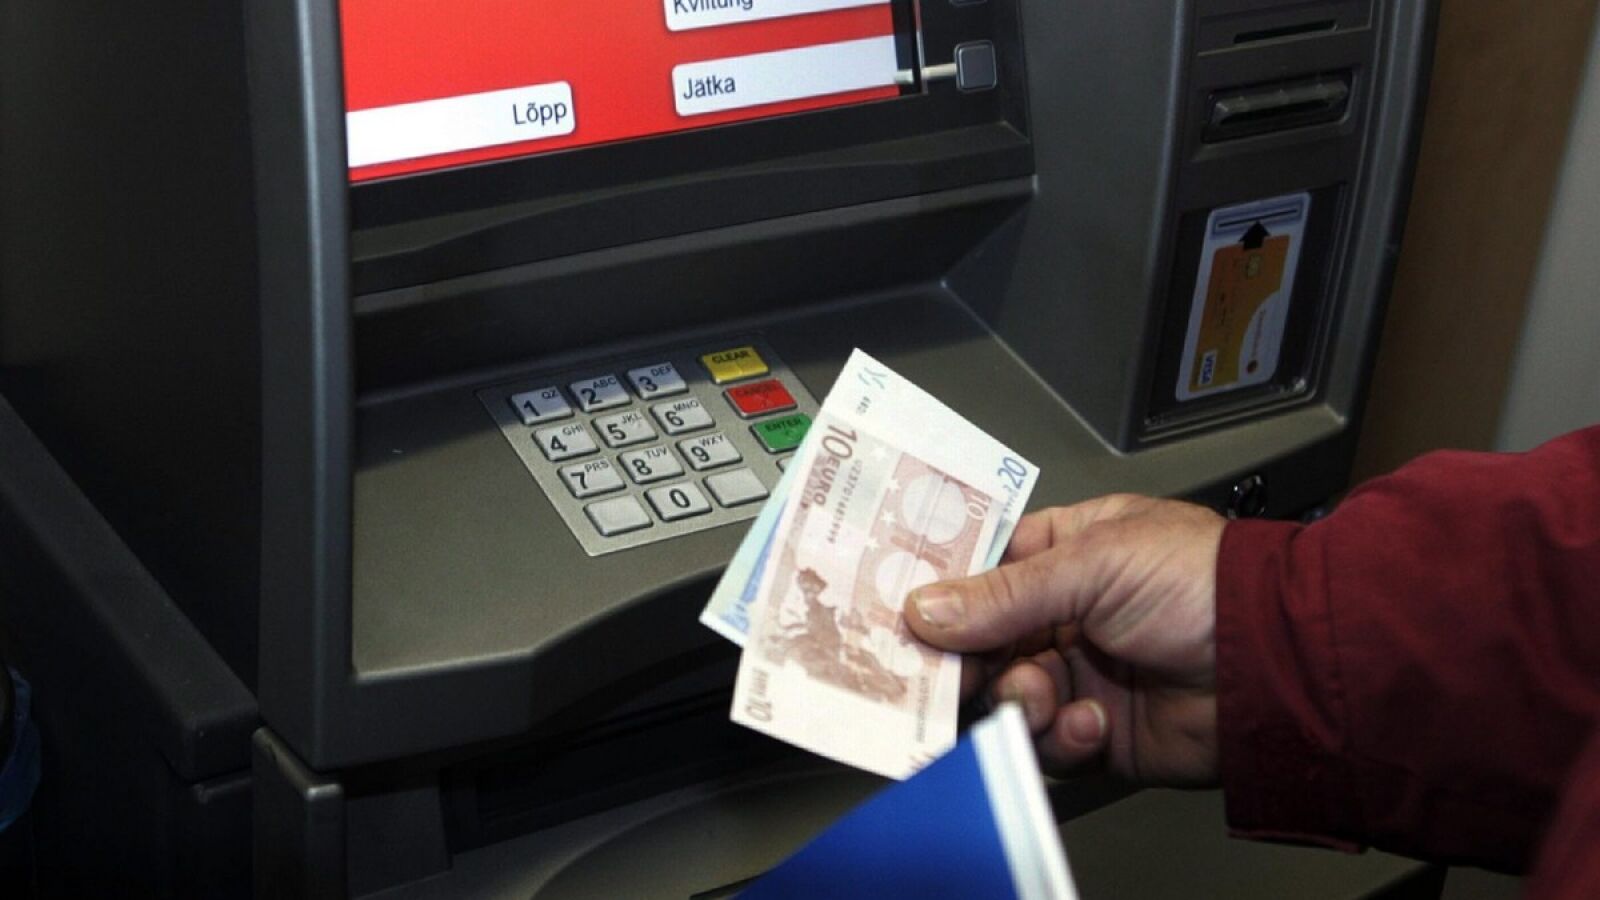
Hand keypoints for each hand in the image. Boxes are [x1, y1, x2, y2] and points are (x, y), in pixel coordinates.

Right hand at [903, 495, 1224, 784]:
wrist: (1276, 666)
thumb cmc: (1205, 583)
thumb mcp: (1095, 564)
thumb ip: (1004, 593)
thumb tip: (925, 608)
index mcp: (1068, 551)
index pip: (983, 568)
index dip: (942, 590)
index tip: (901, 610)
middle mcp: (1068, 612)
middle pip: (982, 641)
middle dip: (966, 661)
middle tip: (946, 674)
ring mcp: (1082, 672)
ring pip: (1008, 696)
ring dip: (1020, 700)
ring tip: (1045, 696)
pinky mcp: (1098, 731)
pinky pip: (1047, 743)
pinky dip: (1061, 737)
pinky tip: (1092, 721)